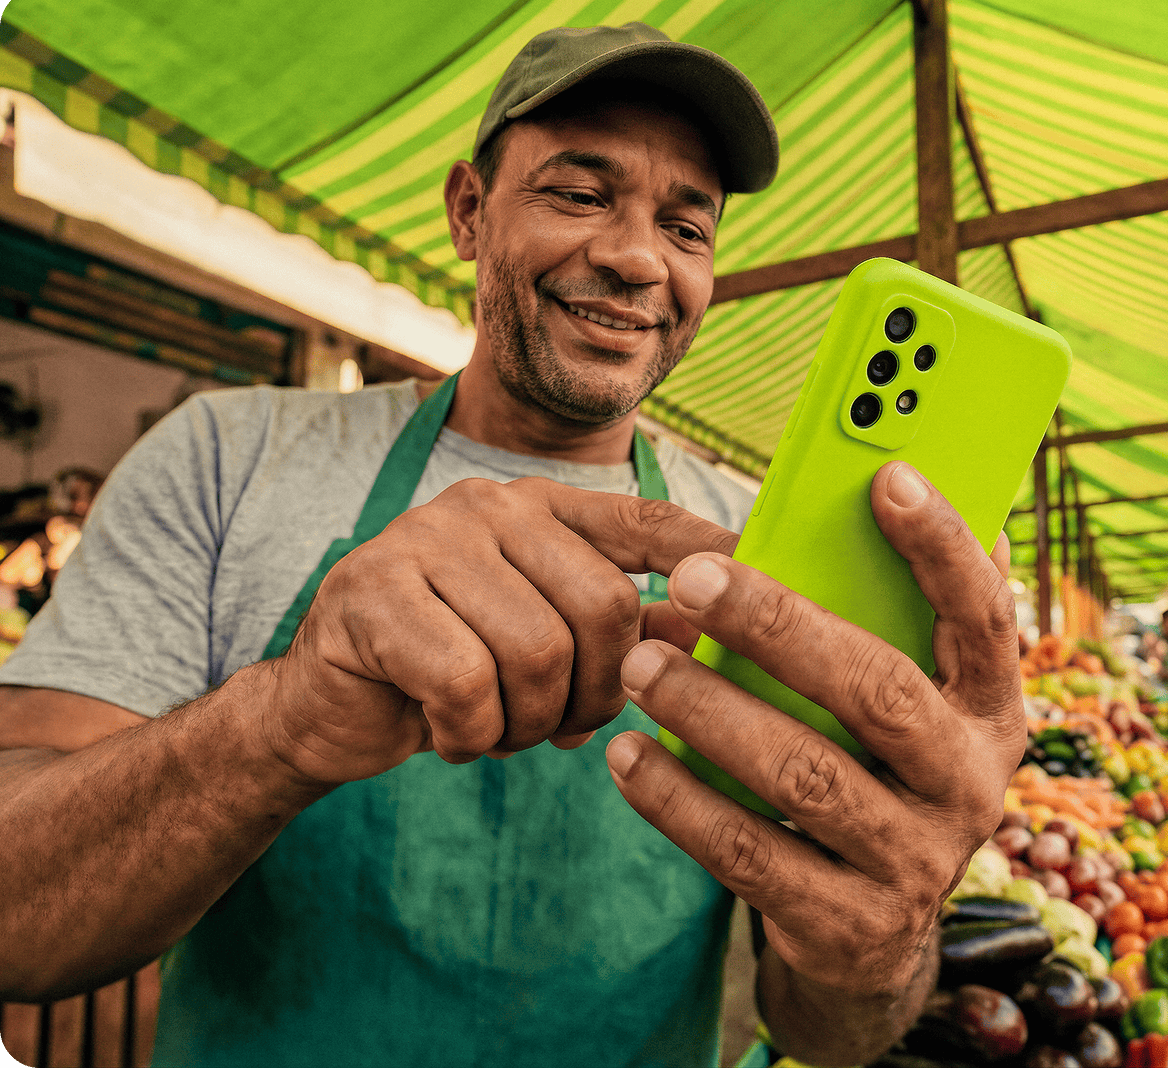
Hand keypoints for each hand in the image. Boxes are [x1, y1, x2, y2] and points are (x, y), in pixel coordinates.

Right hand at [264, 478, 736, 784]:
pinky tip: (449, 734)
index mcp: (543, 510)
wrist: (330, 702)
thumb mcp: (547, 647)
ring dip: (528, 724)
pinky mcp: (372, 591)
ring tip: (498, 729)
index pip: (646, 520)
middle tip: (563, 725)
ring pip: (537, 652)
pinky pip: (466, 685)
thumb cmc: (455, 671)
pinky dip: (469, 735)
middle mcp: (491, 507)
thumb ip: (619, 633)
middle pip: (605, 606)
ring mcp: (426, 539)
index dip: (710, 550)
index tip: (762, 583)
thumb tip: (707, 634)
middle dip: (598, 693)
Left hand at [607, 463, 1023, 1021]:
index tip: (886, 475)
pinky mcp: (848, 925)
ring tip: (639, 664)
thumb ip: (878, 619)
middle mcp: (969, 784)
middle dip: (783, 627)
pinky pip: (750, 854)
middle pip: (881, 693)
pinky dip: (679, 801)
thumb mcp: (897, 705)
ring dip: (712, 713)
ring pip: (806, 777)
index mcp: (988, 709)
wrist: (872, 934)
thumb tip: (843, 498)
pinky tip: (625, 754)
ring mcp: (914, 862)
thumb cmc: (870, 772)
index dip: (942, 546)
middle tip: (692, 578)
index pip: (985, 615)